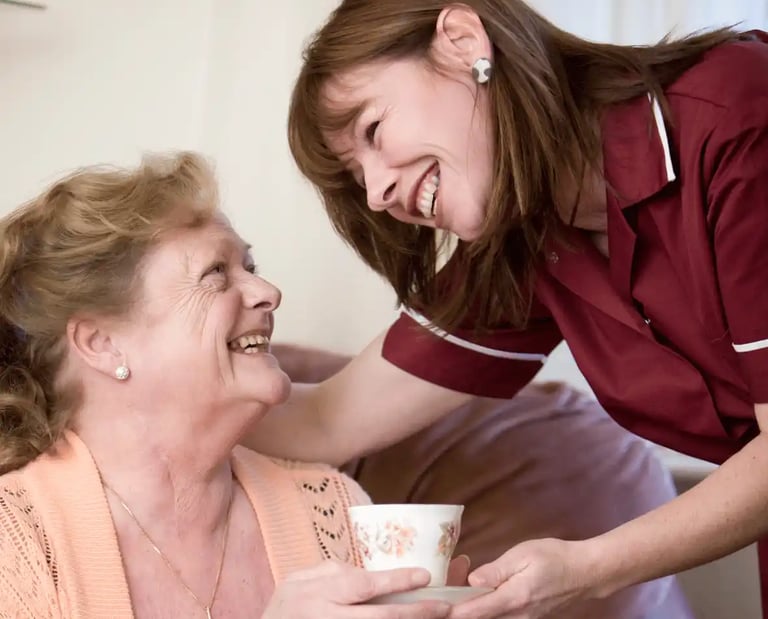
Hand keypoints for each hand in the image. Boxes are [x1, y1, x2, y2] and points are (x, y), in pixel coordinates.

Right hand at [262, 560, 451, 617]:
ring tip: (437, 618)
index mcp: (319, 592)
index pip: (364, 585)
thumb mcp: (301, 580)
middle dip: (415, 612)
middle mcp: (327, 618)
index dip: (396, 581)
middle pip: (380, 618)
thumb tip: (373, 576)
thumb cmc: (286, 606)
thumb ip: (336, 572)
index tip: (425, 576)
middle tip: (445, 606)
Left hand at [450, 539, 594, 618]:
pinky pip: (500, 618)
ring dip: (472, 609)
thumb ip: (497, 570)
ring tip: (457, 590)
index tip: (435, 606)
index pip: (476, 612)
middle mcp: (518, 616)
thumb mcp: (524, 554)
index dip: (453, 611)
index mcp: (514, 598)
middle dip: (459, 609)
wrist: (586, 573)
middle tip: (445, 591)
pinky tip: (479, 593)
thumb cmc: (555, 557)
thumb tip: (472, 582)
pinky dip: (485, 608)